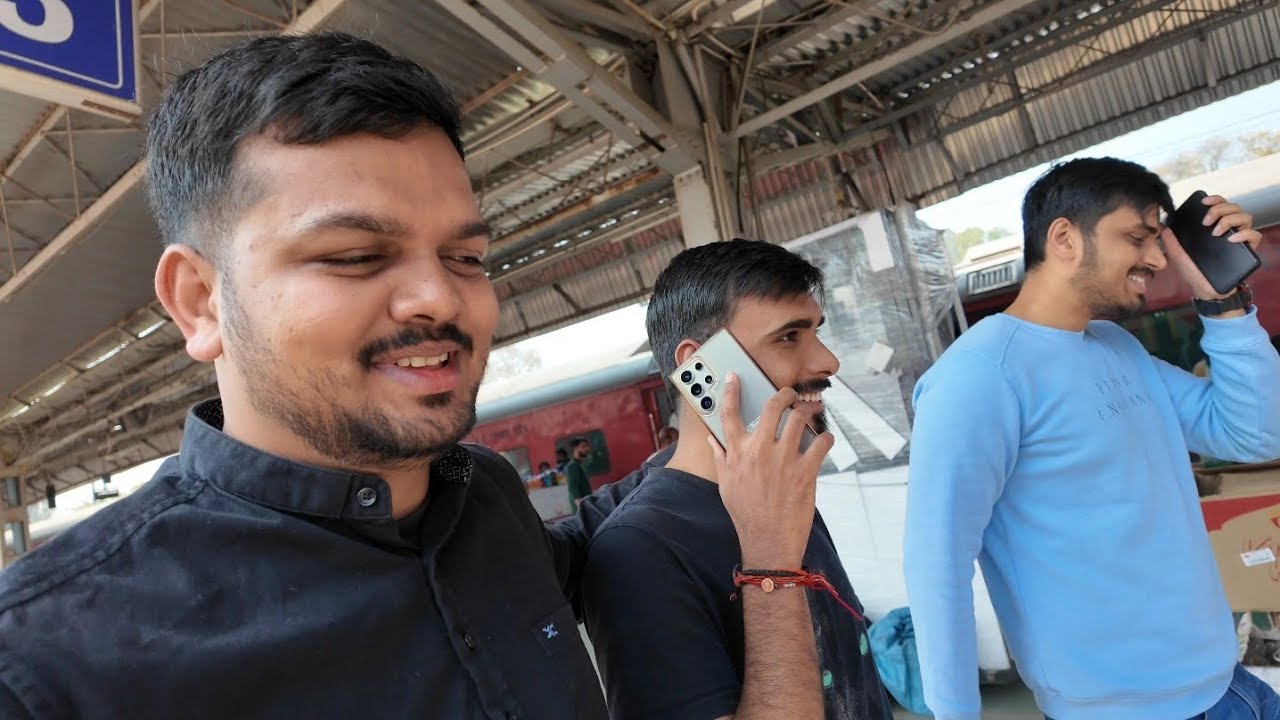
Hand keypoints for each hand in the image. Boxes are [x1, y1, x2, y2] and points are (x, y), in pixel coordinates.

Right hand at [709, 373, 834, 567]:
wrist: (768, 541)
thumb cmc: (746, 515)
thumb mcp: (726, 485)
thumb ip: (720, 458)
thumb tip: (713, 440)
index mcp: (737, 453)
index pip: (729, 414)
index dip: (732, 391)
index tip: (736, 377)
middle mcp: (759, 451)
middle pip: (772, 406)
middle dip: (785, 394)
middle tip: (792, 394)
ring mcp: (783, 460)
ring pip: (799, 418)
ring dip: (809, 410)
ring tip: (814, 410)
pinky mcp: (805, 471)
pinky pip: (821, 442)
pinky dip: (826, 437)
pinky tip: (825, 440)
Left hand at [1161, 194, 1261, 298]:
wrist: (1205, 291)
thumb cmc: (1194, 273)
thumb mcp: (1179, 257)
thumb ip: (1171, 242)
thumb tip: (1163, 227)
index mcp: (1214, 227)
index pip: (1221, 205)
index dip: (1216, 199)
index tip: (1204, 202)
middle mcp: (1229, 230)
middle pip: (1234, 207)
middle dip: (1220, 209)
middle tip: (1206, 221)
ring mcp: (1239, 239)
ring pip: (1246, 217)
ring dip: (1230, 220)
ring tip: (1216, 232)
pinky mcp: (1247, 250)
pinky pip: (1255, 235)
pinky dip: (1245, 234)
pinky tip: (1231, 239)